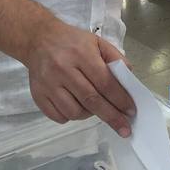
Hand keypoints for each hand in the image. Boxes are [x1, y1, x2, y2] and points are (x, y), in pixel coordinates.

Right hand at [24, 18, 135, 137]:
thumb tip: (128, 81)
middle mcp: (63, 69)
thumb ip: (115, 58)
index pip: (104, 82)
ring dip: (89, 115)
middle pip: (91, 100)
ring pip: (74, 112)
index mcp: (81, 54)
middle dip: (111, 116)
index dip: (120, 99)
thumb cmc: (72, 42)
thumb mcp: (97, 42)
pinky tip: (75, 105)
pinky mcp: (38, 95)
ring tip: (93, 106)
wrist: (38, 39)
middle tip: (125, 129)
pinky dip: (70, 116)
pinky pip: (59, 117)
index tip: (131, 112)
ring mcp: (49, 84)